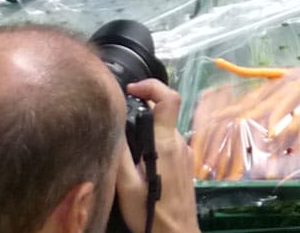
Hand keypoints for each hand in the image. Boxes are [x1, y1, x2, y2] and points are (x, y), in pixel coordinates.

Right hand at [115, 79, 199, 232]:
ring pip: (164, 129)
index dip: (151, 86)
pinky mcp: (185, 163)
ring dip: (146, 130)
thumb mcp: (126, 186)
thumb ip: (120, 154)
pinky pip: (168, 143)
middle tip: (118, 121)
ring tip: (125, 145)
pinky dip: (153, 143)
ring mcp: (185, 153)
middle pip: (163, 112)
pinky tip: (138, 162)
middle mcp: (179, 143)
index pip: (169, 99)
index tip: (131, 90)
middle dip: (141, 110)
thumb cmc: (152, 213)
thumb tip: (114, 124)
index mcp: (166, 144)